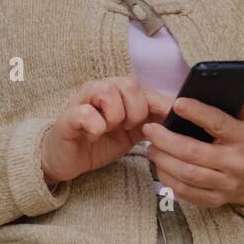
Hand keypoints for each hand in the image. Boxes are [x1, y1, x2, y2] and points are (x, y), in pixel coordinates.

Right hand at [41, 77, 173, 185]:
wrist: (66, 159)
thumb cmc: (98, 143)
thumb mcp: (131, 133)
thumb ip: (150, 122)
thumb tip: (177, 118)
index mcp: (118, 92)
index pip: (146, 89)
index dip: (161, 103)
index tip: (174, 117)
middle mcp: (100, 89)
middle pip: (130, 84)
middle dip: (135, 112)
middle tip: (126, 128)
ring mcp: (82, 99)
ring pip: (109, 93)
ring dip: (114, 118)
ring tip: (107, 130)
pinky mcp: (68, 115)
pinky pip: (87, 113)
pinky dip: (95, 127)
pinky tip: (92, 135)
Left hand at [142, 89, 243, 207]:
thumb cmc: (238, 141)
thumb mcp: (243, 120)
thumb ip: (242, 104)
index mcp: (243, 138)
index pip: (218, 123)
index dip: (197, 112)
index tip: (176, 104)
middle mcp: (236, 163)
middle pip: (194, 152)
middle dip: (167, 140)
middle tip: (150, 129)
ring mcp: (226, 185)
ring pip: (187, 174)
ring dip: (163, 159)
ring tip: (151, 147)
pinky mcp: (214, 200)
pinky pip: (185, 191)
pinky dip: (167, 177)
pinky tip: (159, 165)